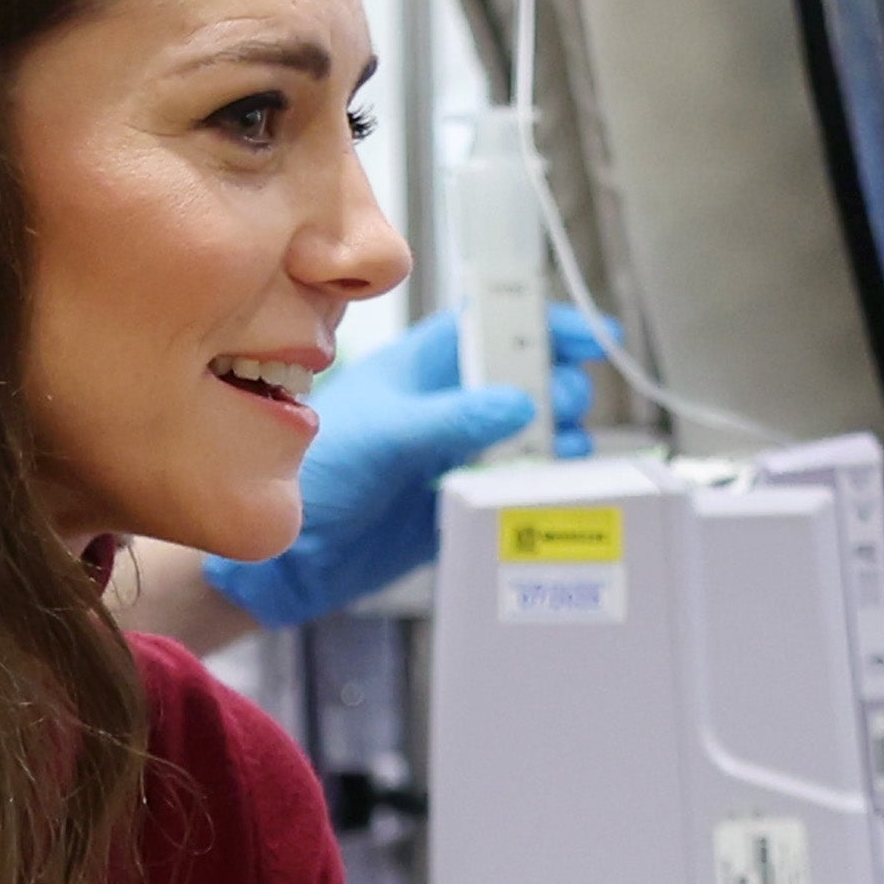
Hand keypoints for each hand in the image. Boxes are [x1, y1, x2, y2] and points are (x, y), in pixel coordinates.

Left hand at [204, 308, 616, 628]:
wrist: (294, 559)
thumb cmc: (321, 477)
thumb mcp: (386, 436)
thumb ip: (452, 419)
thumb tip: (519, 403)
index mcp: (422, 368)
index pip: (492, 327)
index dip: (541, 323)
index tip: (589, 335)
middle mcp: (445, 406)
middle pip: (523, 380)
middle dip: (555, 385)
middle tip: (562, 403)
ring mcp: (456, 454)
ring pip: (528, 434)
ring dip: (555, 435)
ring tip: (562, 444)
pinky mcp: (462, 502)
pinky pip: (515, 486)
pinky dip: (540, 484)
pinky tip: (548, 484)